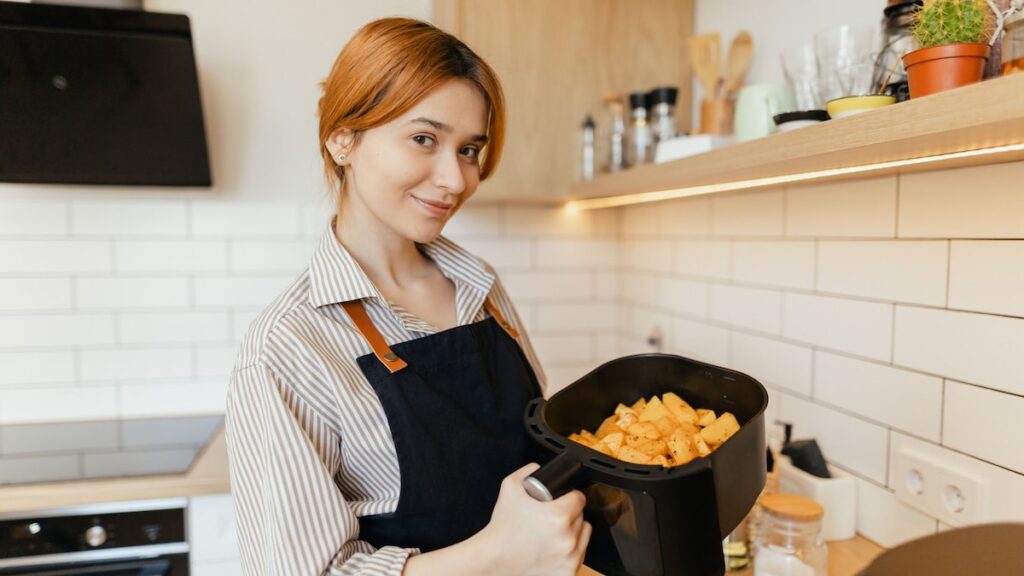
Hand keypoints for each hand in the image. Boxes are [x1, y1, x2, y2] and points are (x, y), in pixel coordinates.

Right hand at [477, 462, 591, 575]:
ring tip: (554, 532)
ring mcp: (569, 558)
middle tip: (552, 517)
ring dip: (573, 532)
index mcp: (559, 516)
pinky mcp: (568, 573)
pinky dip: (570, 551)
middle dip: (569, 515)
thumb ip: (530, 470)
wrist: (493, 559)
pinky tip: (555, 547)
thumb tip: (543, 469)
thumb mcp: (510, 486)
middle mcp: (568, 539)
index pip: (579, 498)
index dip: (569, 496)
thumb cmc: (502, 527)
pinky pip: (579, 555)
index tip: (562, 500)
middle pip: (582, 517)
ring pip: (583, 536)